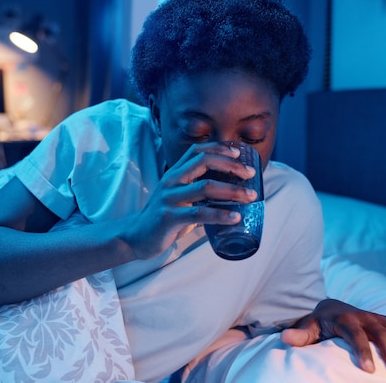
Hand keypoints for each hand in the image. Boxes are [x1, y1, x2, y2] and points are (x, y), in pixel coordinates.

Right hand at [121, 142, 257, 258]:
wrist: (134, 237)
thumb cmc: (163, 217)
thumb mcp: (179, 198)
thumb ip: (198, 193)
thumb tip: (230, 193)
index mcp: (174, 174)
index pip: (197, 151)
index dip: (218, 147)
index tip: (239, 152)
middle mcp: (171, 181)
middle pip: (204, 162)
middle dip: (231, 165)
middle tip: (251, 174)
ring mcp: (169, 199)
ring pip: (205, 187)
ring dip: (232, 190)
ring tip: (251, 196)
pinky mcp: (169, 218)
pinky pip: (199, 214)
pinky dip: (220, 215)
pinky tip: (235, 217)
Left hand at [281, 299, 385, 380]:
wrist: (331, 306)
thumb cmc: (320, 322)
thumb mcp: (309, 327)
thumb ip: (300, 334)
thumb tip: (284, 338)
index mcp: (346, 320)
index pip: (355, 335)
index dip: (362, 351)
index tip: (369, 370)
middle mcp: (365, 317)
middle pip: (381, 335)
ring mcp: (378, 318)